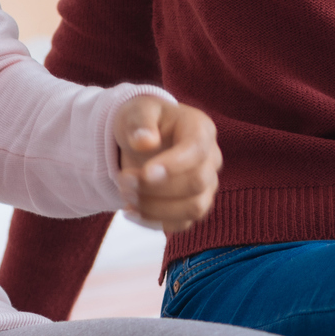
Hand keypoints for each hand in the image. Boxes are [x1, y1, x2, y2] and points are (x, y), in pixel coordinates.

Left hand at [112, 96, 219, 233]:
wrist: (142, 141)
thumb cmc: (144, 122)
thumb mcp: (137, 111)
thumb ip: (140, 122)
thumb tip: (145, 142)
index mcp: (201, 129)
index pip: (196, 150)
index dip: (174, 165)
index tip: (145, 173)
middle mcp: (211, 159)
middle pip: (197, 183)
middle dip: (157, 188)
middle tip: (123, 181)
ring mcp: (206, 186)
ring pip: (194, 208)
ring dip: (155, 208)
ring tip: (125, 197)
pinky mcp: (194, 207)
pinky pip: (182, 223)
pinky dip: (153, 222)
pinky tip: (130, 211)